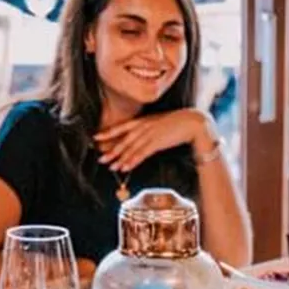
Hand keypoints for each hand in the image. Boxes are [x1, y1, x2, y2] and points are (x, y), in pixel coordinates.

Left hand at [94, 108, 215, 171]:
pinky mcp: (156, 142)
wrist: (192, 122)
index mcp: (143, 120)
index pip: (121, 127)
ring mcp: (149, 134)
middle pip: (123, 140)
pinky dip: (132, 161)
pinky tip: (125, 167)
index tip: (96, 137)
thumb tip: (144, 136)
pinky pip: (141, 154)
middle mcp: (143, 127)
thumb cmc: (179, 123)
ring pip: (130, 149)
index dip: (108, 133)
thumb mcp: (160, 122)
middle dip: (111, 150)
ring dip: (120, 159)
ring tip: (111, 167)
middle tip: (101, 159)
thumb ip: (150, 128)